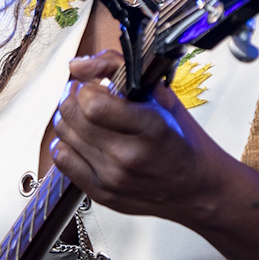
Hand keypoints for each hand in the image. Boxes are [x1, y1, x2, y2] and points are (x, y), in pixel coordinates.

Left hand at [50, 50, 230, 222]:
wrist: (196, 187)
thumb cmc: (181, 138)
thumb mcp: (161, 94)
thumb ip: (118, 68)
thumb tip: (77, 66)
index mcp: (150, 126)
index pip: (93, 103)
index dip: (87, 87)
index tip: (95, 85)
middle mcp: (129, 156)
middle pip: (72, 115)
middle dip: (73, 97)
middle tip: (85, 95)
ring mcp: (113, 178)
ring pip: (63, 135)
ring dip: (69, 119)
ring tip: (86, 116)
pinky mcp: (101, 194)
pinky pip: (63, 161)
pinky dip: (67, 144)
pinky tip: (82, 138)